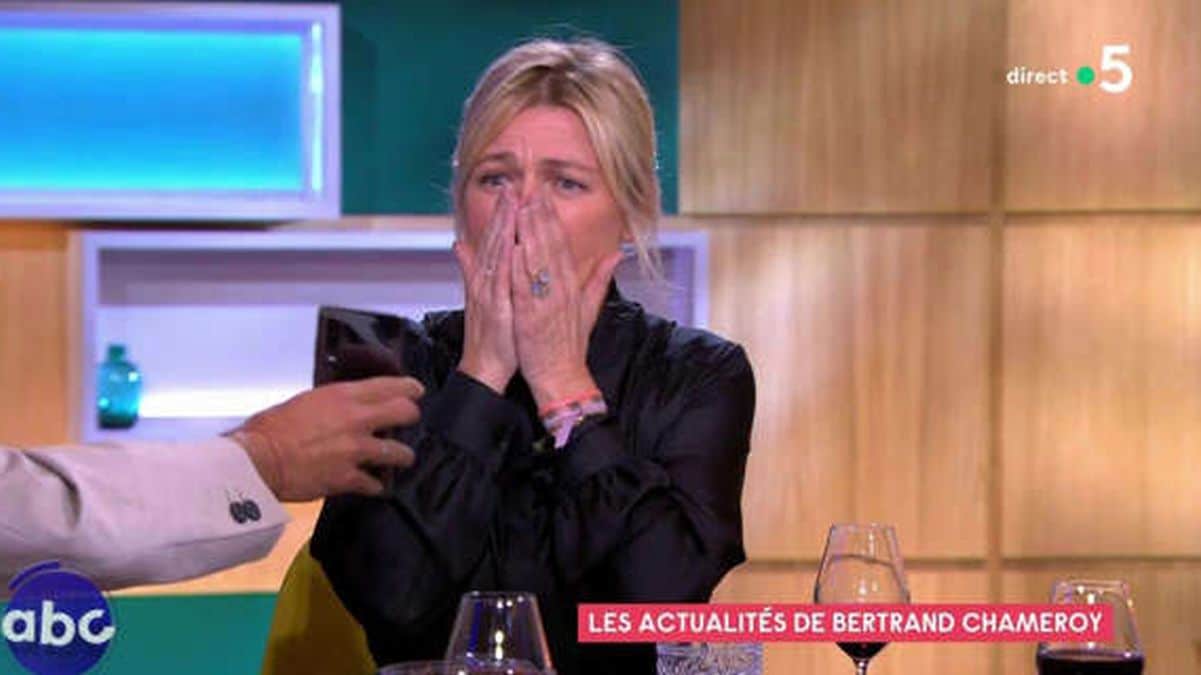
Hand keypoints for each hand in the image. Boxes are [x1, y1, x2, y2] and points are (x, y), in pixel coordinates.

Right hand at [229, 376, 423, 501]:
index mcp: (344, 396)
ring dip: (401, 456)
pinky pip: (376, 484)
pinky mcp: (349, 478)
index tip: (416, 391)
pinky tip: (373, 485)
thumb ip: (333, 404)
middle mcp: (357, 420)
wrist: (258, 461)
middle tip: (408, 422)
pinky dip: (375, 486)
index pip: (390, 385)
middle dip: (410, 417)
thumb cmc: (270, 428)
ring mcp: (357, 450)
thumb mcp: (306, 401)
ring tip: (398, 459)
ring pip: (400, 453)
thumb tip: (344, 409)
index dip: (409, 388)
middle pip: (406, 413)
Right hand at [455, 187, 518, 393]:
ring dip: (502, 228)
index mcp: (486, 278)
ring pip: (496, 254)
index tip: (510, 191)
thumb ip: (470, 269)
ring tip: (510, 204)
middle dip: (501, 212)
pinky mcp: (495, 309)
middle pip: (493, 240)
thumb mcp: (481, 297)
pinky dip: (504, 263)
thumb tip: (459, 245)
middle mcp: (485, 282)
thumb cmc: (492, 335)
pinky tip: (511, 245)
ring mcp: (489, 294)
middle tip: (510, 186)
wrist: (484, 367)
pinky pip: (500, 282)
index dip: (500, 215)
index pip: (494, 240)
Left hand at [511, 187, 621, 408]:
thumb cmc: (570, 345)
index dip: (552, 218)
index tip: (544, 194)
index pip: (562, 245)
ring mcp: (547, 303)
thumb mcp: (589, 308)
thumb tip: (617, 254)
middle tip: (531, 188)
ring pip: (538, 262)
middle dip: (541, 216)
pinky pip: (526, 289)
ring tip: (521, 207)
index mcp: (572, 286)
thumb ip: (600, 279)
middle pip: (550, 246)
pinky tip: (514, 247)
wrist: (563, 377)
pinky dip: (520, 268)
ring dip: (529, 233)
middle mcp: (562, 290)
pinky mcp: (532, 318)